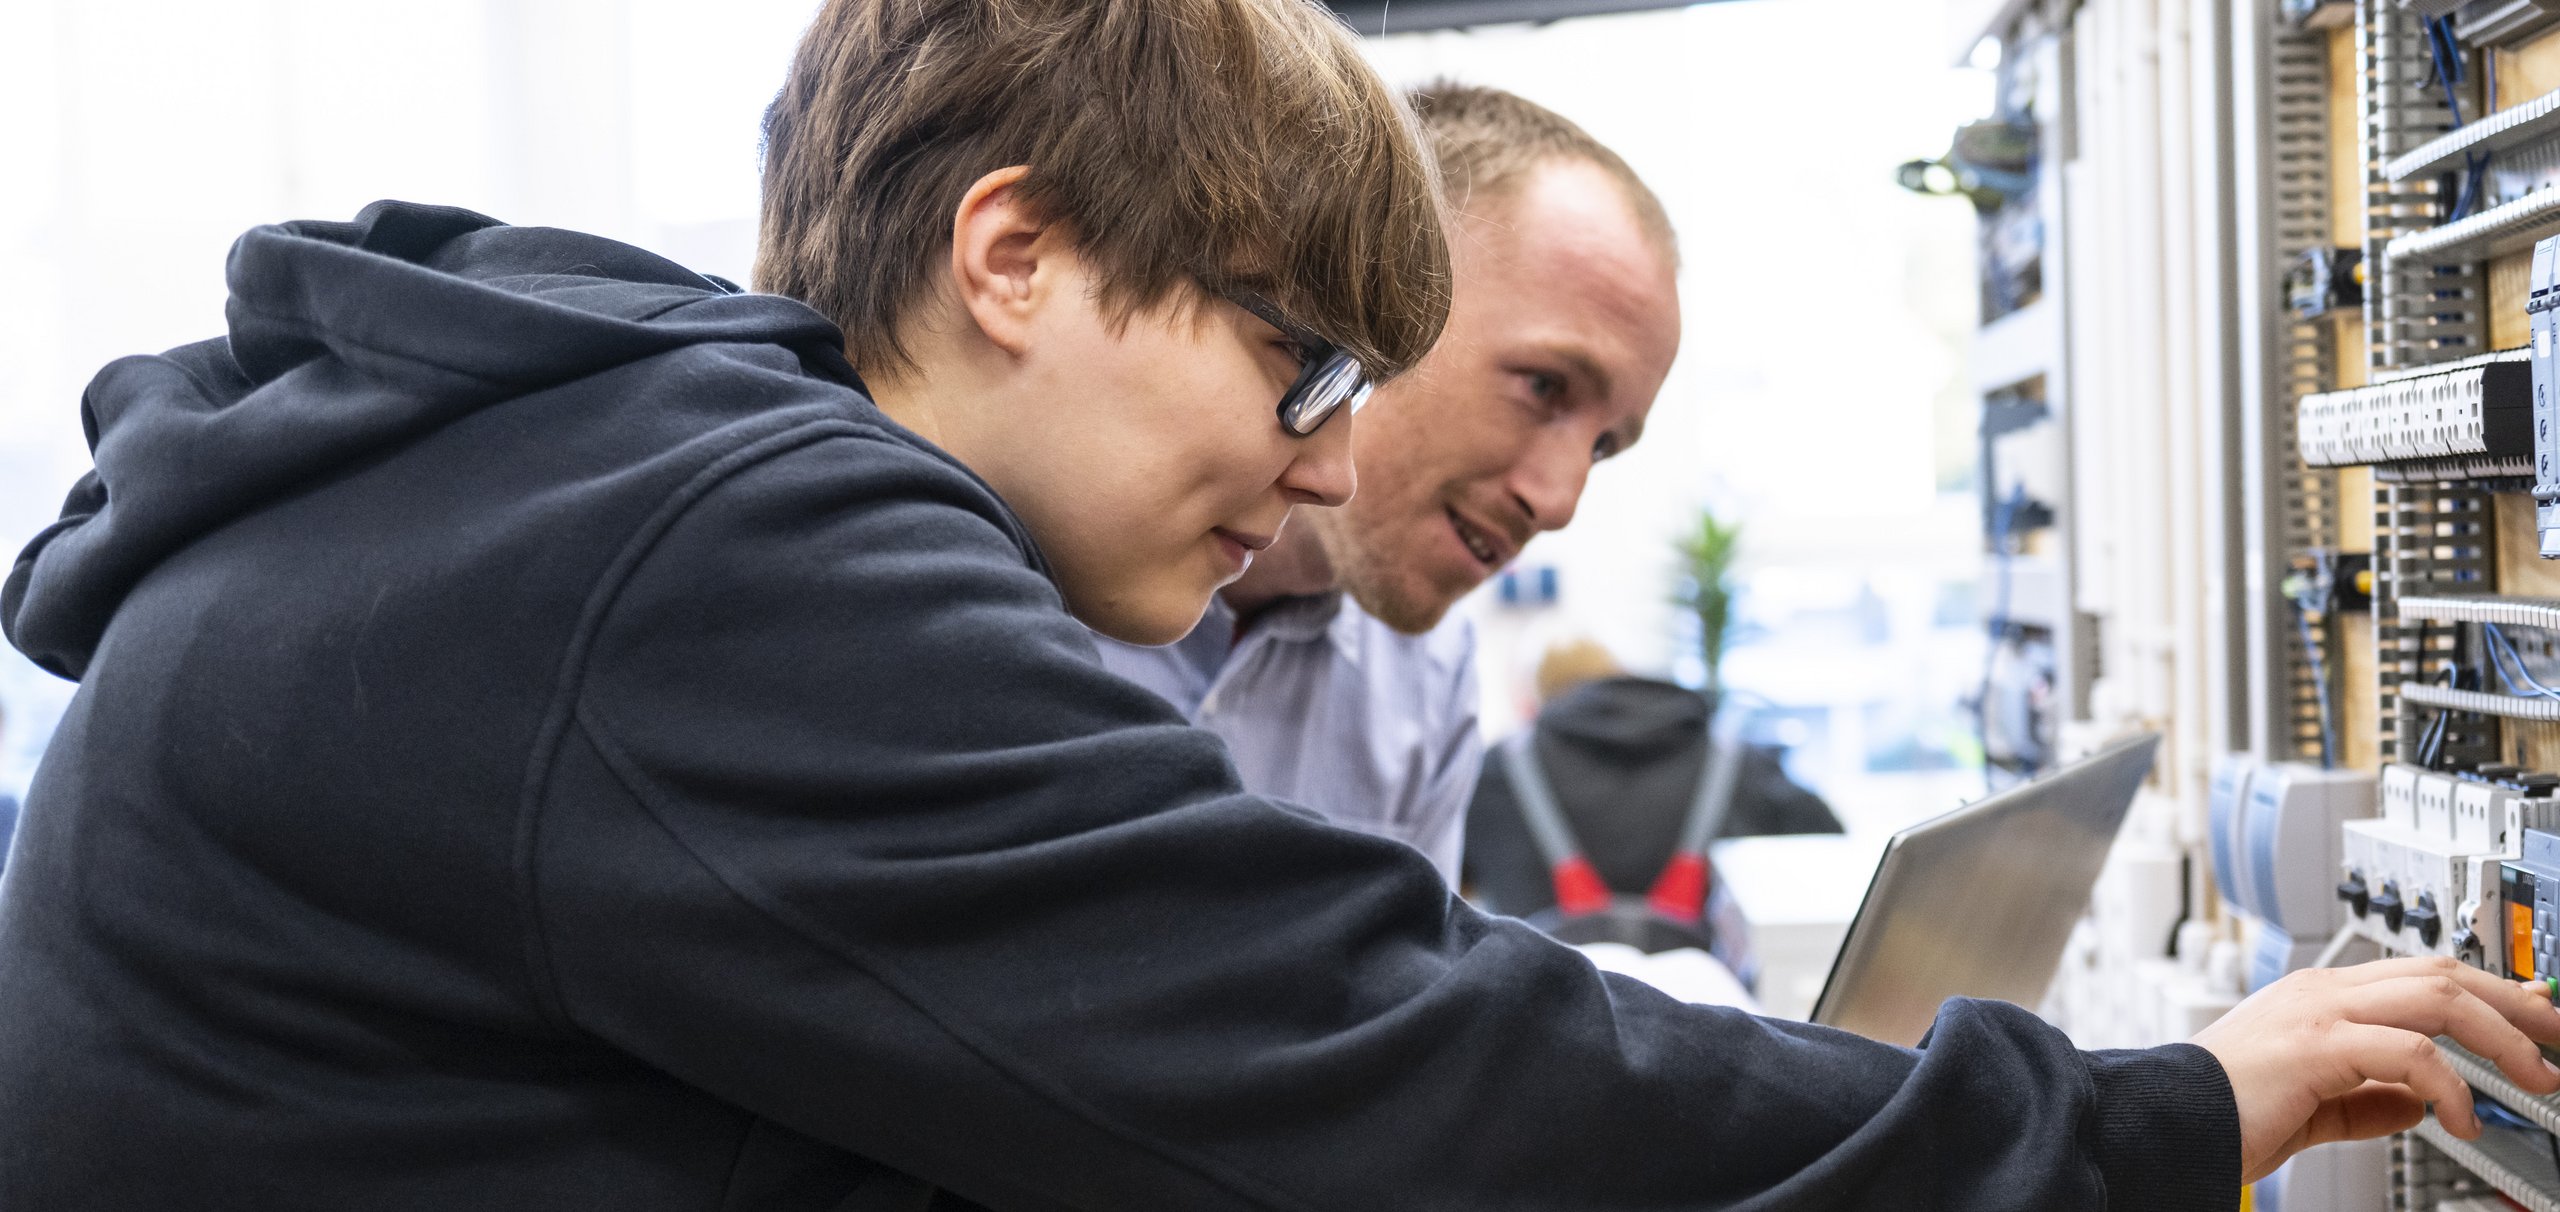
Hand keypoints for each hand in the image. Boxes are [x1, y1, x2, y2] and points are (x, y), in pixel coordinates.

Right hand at [2193, 956, 2559, 1181]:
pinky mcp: (2317, 1045)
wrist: (2164, 1118)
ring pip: (2438, 997)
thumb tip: (2418, 1102)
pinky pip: (2410, 1052)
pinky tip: (2461, 1119)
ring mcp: (2320, 1011)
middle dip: (2515, 1005)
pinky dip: (2451, 1085)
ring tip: (2536, 1077)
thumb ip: (2365, 1099)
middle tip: (2557, 1038)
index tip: (2532, 1021)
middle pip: (2444, 972)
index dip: (2488, 994)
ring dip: (2503, 1036)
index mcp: (2320, 999)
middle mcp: (2323, 992)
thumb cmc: (2222, 1111)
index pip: (2421, 975)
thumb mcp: (2311, 1105)